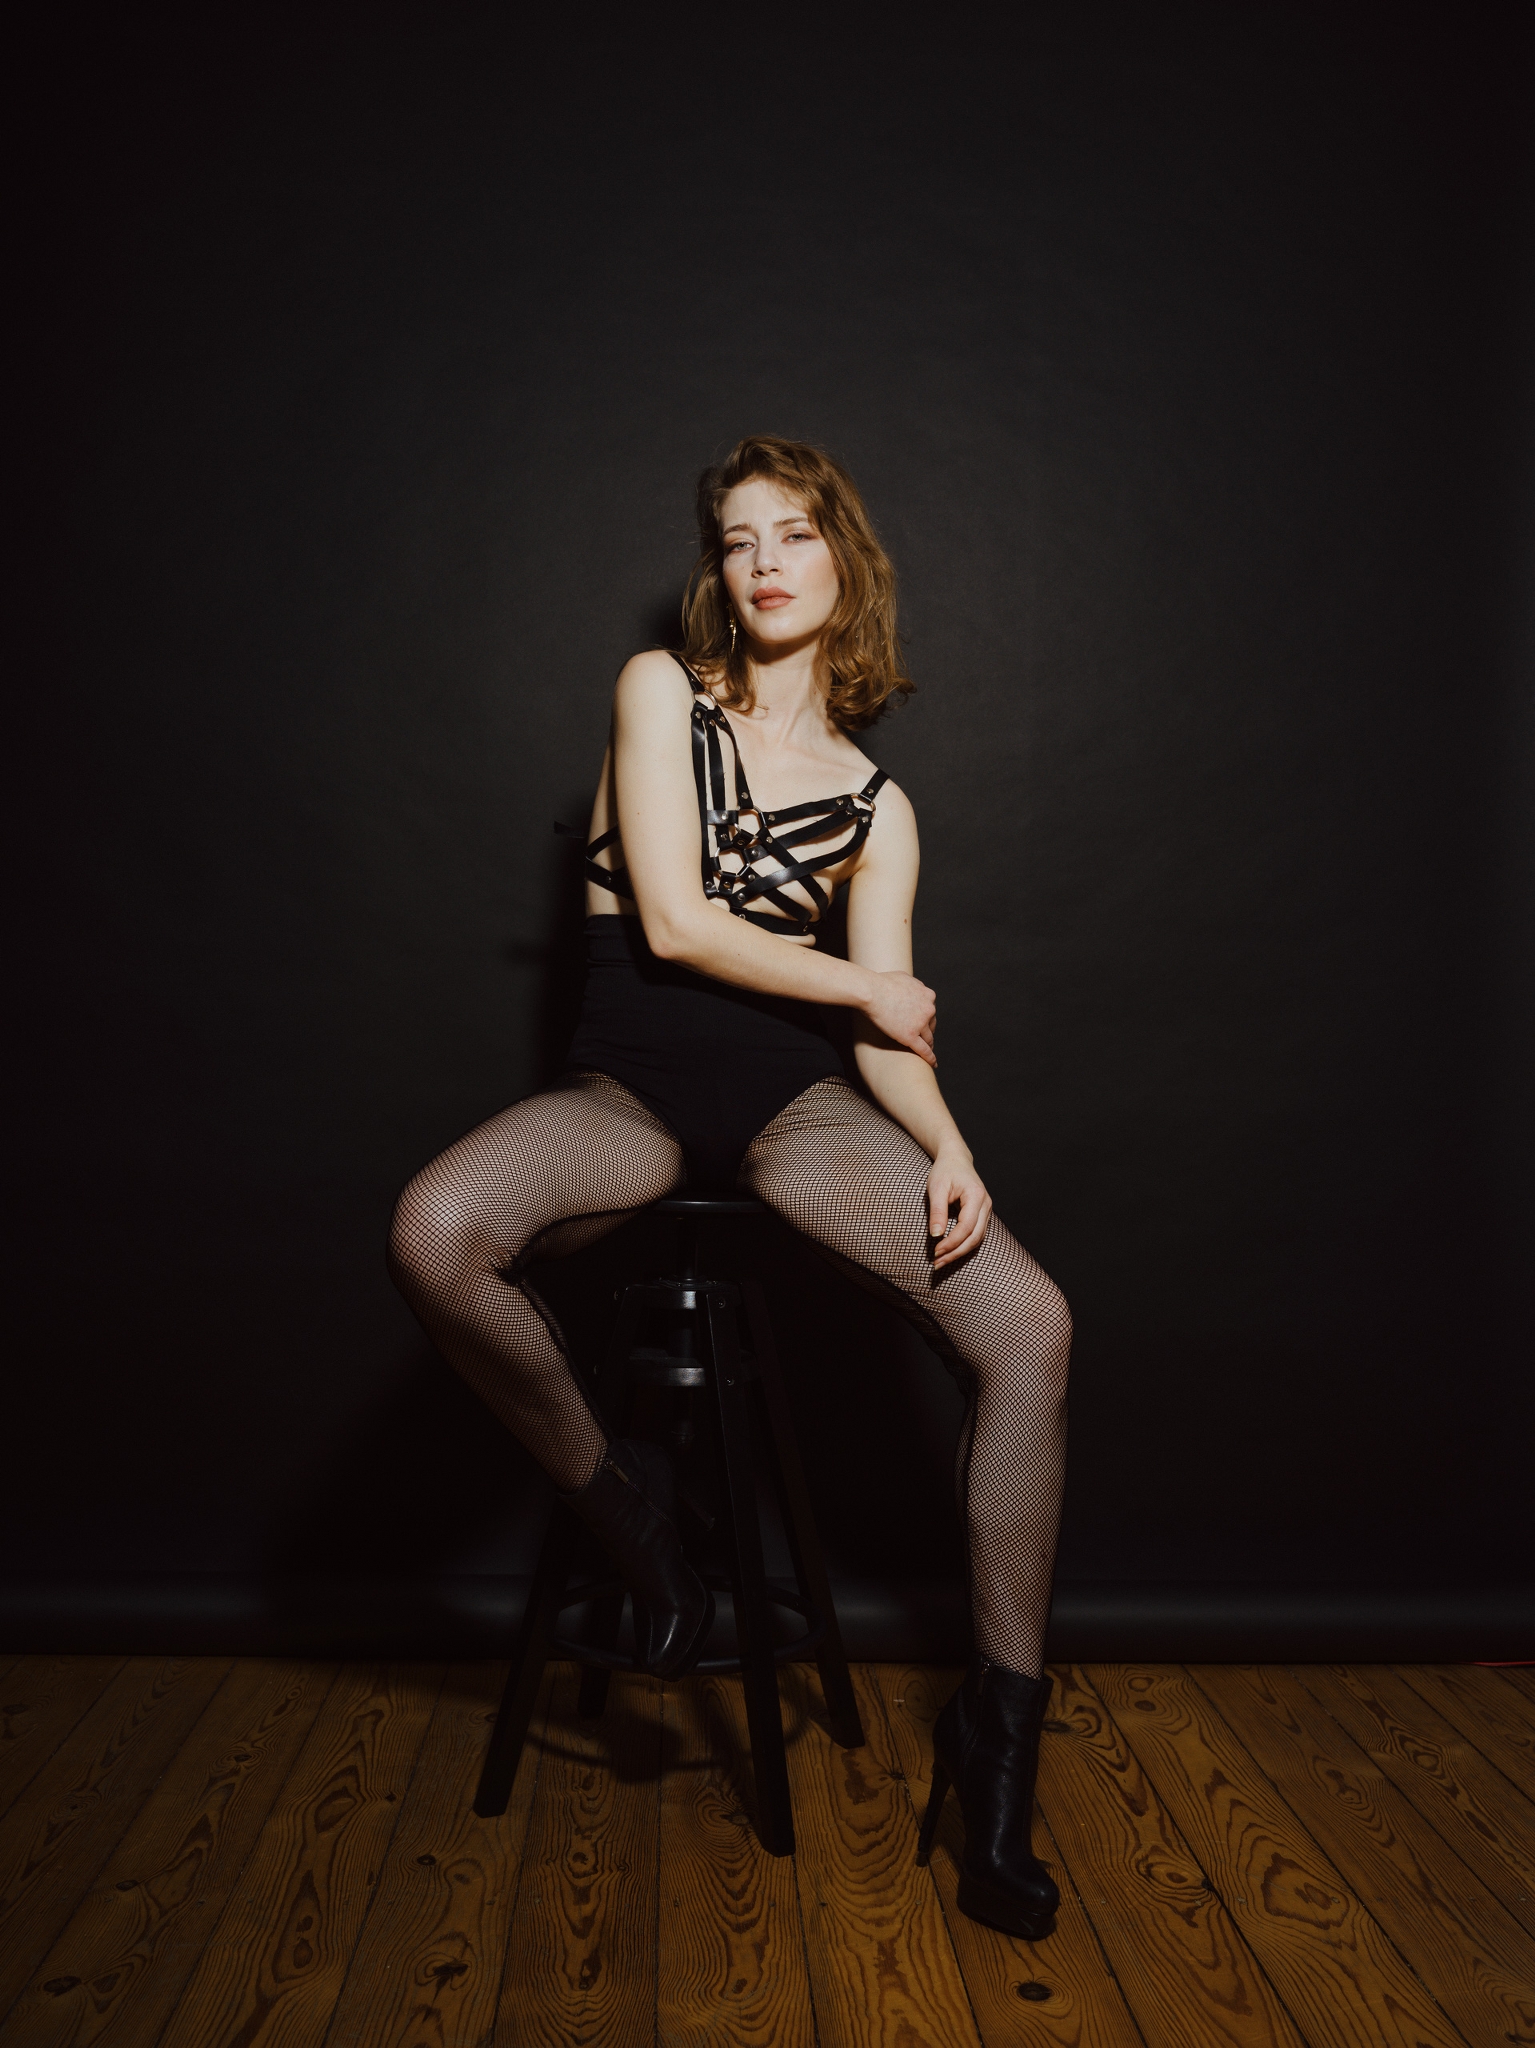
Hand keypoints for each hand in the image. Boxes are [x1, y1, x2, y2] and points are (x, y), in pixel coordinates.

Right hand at [863, 971, 936, 1065]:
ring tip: (927, 1052)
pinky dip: (930, 1058)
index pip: (931, 1011)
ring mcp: (920, 1024)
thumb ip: (914, 984)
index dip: (926, 1019)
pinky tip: (933, 1063)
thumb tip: (915, 988)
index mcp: (928, 995)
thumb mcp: (905, 977)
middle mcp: (928, 1009)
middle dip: (927, 1032)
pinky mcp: (910, 1036)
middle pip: (931, 1025)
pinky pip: (923, 1050)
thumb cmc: (882, 982)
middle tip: (923, 1038)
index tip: (923, 1024)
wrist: (871, 991)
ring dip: (928, 1045)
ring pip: (928, 1038)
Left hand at [927, 1150, 991, 1267]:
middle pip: (975, 1237)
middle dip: (956, 1253)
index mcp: (976, 1196)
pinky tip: (950, 1251)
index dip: (952, 1242)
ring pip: (977, 1239)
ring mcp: (986, 1210)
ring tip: (941, 1261)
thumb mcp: (936, 1188)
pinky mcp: (982, 1215)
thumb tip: (936, 1235)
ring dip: (960, 1252)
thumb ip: (937, 1211)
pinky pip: (976, 1235)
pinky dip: (964, 1245)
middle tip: (937, 1263)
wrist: (955, 1159)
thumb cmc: (945, 1171)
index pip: (966, 1226)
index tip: (936, 1251)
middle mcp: (985, 1205)